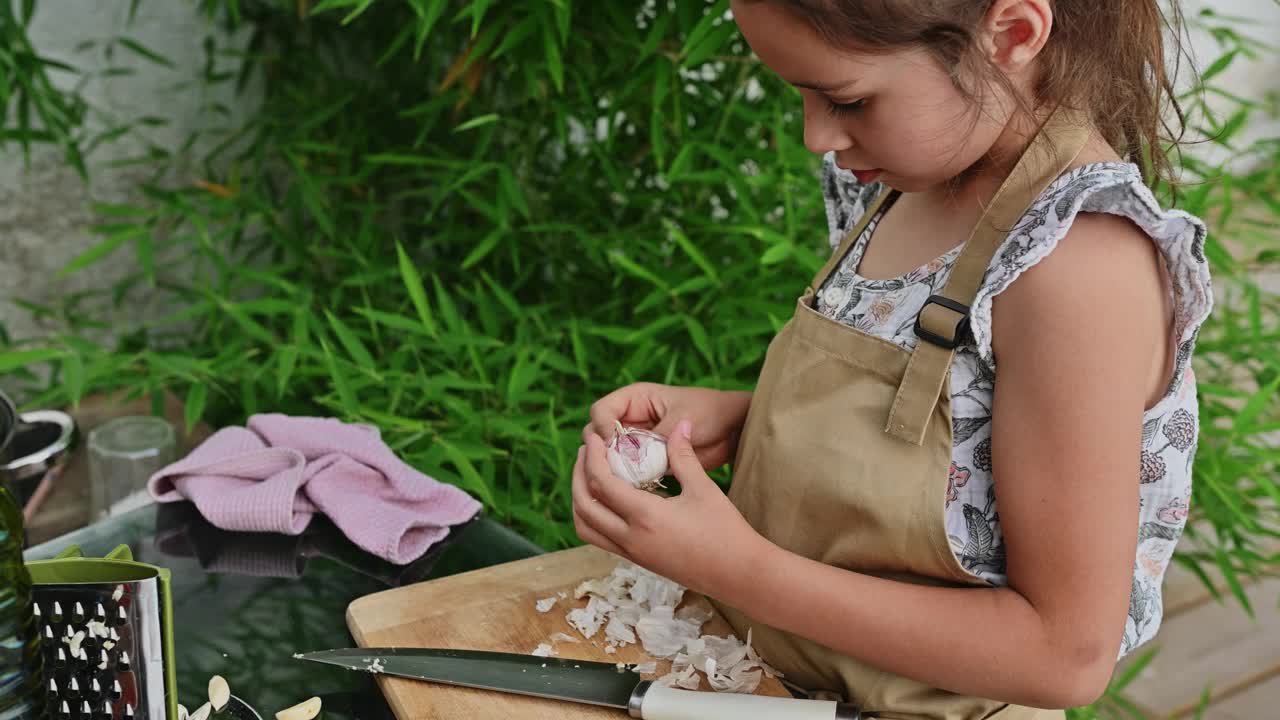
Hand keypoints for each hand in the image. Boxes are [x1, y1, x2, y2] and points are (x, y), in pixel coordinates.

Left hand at [572, 418, 768, 598]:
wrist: (739, 574)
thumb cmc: (726, 530)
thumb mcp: (704, 489)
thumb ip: (683, 456)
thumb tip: (679, 424)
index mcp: (645, 517)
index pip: (601, 483)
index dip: (592, 458)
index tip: (593, 439)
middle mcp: (631, 538)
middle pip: (584, 505)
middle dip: (578, 475)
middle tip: (586, 451)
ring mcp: (632, 553)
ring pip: (586, 527)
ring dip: (580, 499)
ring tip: (589, 474)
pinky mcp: (638, 561)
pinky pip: (600, 539)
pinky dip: (592, 516)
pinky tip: (607, 498)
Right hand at [583, 383, 751, 470]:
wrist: (734, 431)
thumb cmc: (711, 414)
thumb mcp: (682, 421)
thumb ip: (655, 438)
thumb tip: (632, 460)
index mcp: (635, 399)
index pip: (600, 412)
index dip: (603, 430)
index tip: (615, 448)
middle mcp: (631, 419)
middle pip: (597, 435)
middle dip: (604, 453)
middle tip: (619, 469)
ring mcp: (637, 441)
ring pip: (610, 457)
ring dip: (615, 469)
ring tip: (631, 481)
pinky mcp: (647, 460)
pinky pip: (627, 471)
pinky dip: (629, 481)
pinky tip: (641, 489)